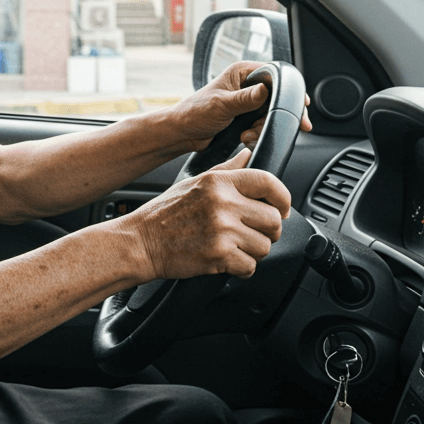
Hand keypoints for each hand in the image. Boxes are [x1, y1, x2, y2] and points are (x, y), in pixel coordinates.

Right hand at [123, 149, 290, 280]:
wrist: (140, 242)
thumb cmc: (164, 214)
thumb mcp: (194, 182)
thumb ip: (226, 169)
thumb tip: (247, 154)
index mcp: (218, 181)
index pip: (268, 182)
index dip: (283, 198)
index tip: (282, 208)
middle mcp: (222, 202)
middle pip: (273, 219)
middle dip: (267, 231)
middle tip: (253, 234)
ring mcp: (221, 230)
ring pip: (264, 246)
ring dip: (253, 252)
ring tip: (233, 247)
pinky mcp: (218, 255)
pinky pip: (250, 266)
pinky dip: (241, 269)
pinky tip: (226, 261)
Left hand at [172, 60, 312, 152]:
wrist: (183, 133)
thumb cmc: (195, 113)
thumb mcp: (222, 105)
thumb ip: (245, 99)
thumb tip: (264, 90)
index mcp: (241, 72)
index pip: (274, 75)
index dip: (289, 89)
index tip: (301, 104)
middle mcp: (246, 84)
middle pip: (276, 97)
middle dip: (278, 115)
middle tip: (295, 126)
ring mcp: (246, 101)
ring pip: (270, 114)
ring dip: (263, 127)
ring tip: (247, 135)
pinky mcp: (245, 116)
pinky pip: (262, 124)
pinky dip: (258, 133)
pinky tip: (246, 138)